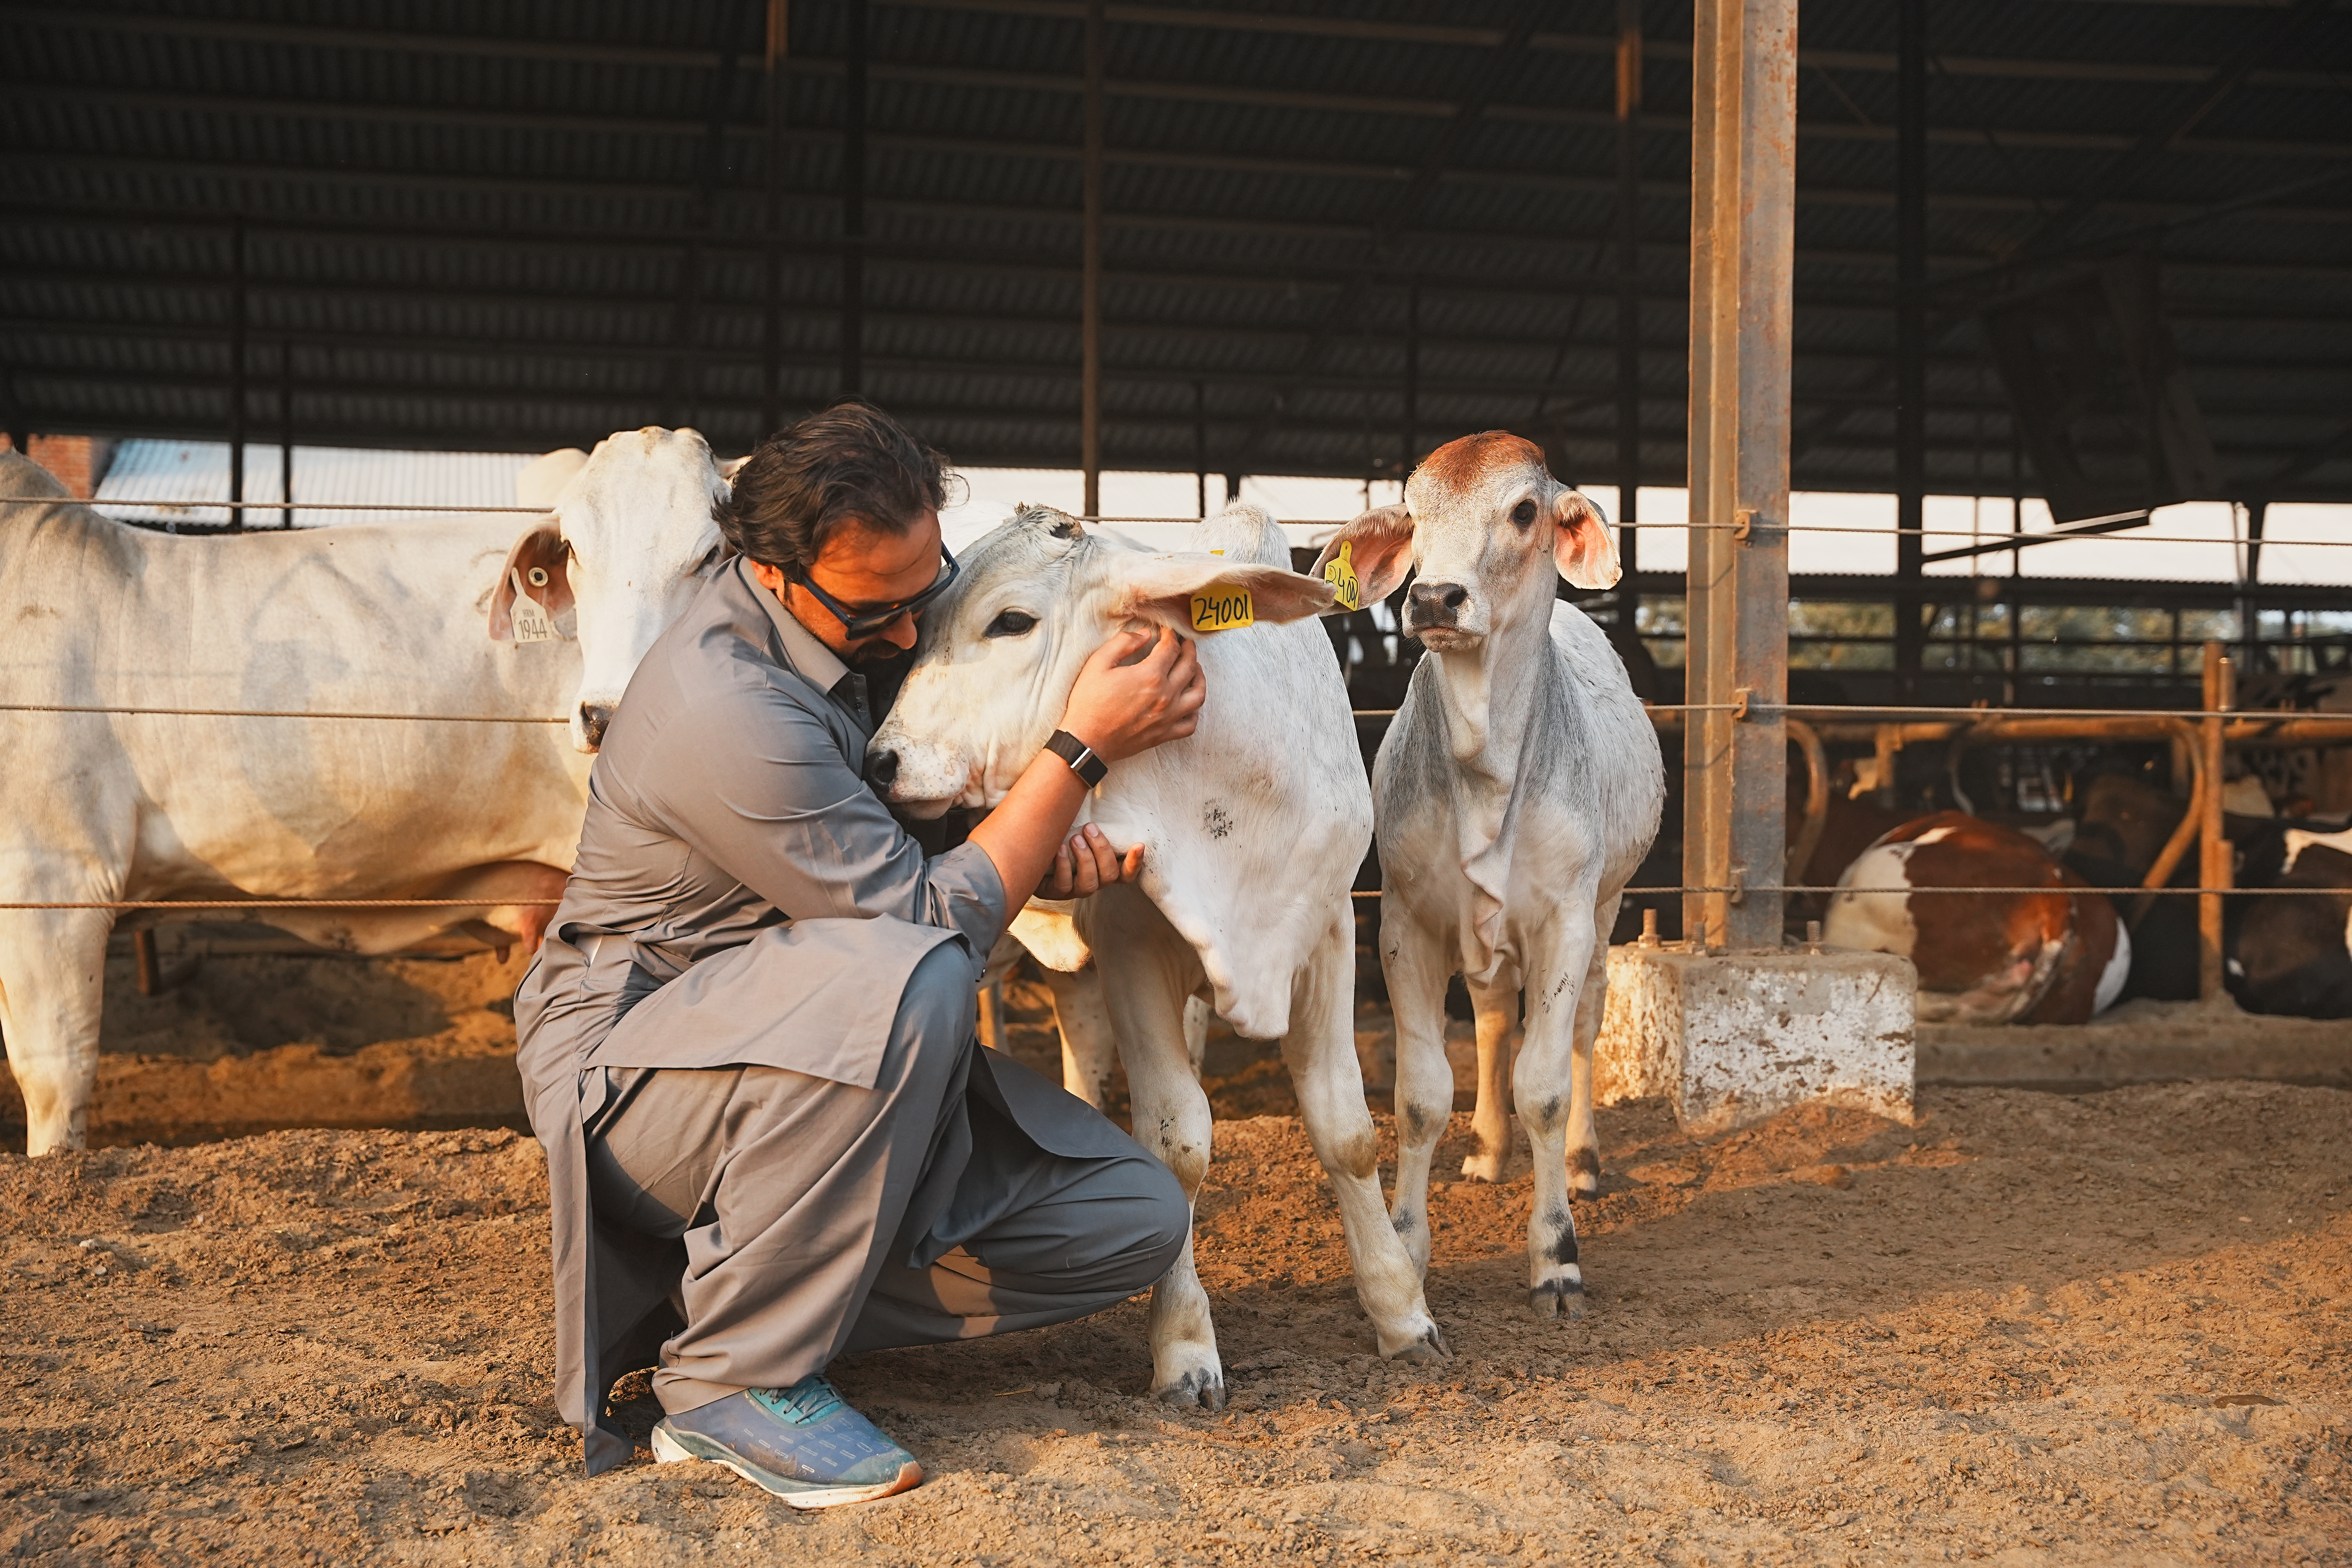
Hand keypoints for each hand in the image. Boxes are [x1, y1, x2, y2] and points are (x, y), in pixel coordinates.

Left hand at [1036, 823, 1144, 898]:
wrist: (1027, 849)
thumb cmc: (1059, 832)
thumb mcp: (1077, 825)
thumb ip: (1091, 816)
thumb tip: (1095, 778)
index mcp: (1103, 868)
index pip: (1127, 874)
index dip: (1135, 863)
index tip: (1139, 844)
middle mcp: (1093, 881)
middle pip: (1110, 875)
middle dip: (1101, 850)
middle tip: (1089, 828)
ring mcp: (1075, 889)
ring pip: (1090, 884)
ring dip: (1084, 859)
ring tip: (1074, 838)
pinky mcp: (1055, 893)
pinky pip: (1064, 885)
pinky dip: (1063, 865)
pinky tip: (1057, 848)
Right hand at [1059, 624, 1206, 762]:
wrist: (1086, 741)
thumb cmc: (1089, 702)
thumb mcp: (1098, 663)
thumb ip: (1123, 643)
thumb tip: (1145, 634)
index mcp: (1150, 675)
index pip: (1171, 648)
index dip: (1171, 635)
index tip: (1167, 632)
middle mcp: (1166, 695)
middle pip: (1189, 666)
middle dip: (1189, 650)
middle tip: (1186, 643)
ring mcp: (1168, 717)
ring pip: (1198, 694)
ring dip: (1199, 677)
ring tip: (1194, 668)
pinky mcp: (1165, 734)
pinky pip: (1191, 723)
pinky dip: (1194, 711)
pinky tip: (1188, 702)